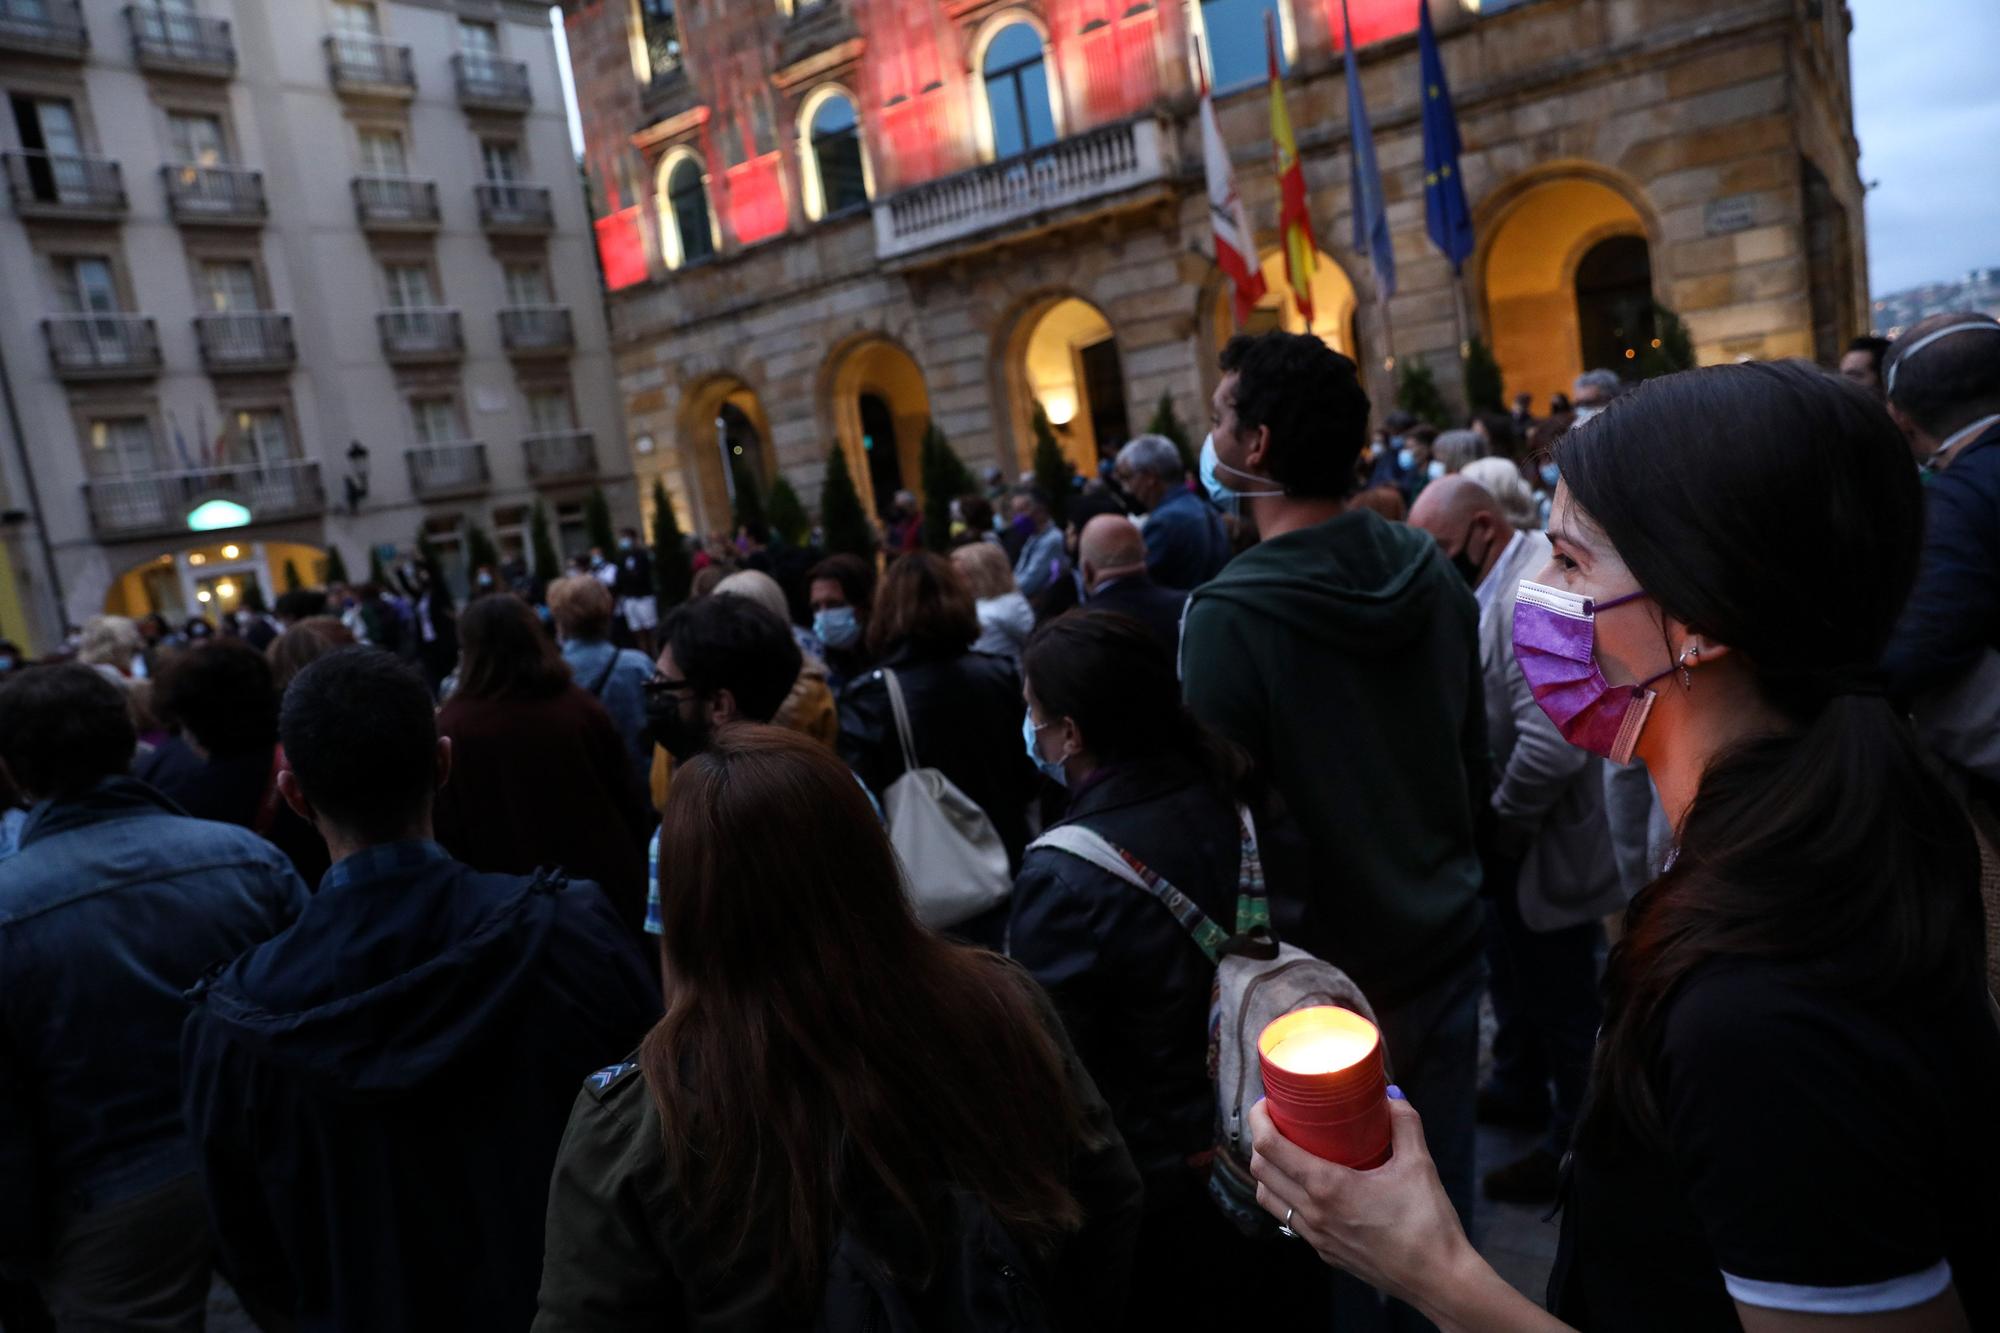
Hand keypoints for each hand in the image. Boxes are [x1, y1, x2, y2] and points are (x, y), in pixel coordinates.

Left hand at [1249, 1095, 1478, 1313]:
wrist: (1438, 1280)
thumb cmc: (1427, 1223)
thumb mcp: (1419, 1164)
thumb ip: (1404, 1123)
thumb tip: (1392, 1095)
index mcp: (1327, 1187)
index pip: (1270, 1147)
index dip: (1259, 1119)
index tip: (1265, 1103)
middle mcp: (1313, 1213)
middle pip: (1261, 1170)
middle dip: (1260, 1140)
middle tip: (1276, 1122)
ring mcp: (1316, 1237)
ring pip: (1269, 1199)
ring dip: (1267, 1172)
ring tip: (1285, 1152)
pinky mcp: (1326, 1253)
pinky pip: (1290, 1220)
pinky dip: (1285, 1197)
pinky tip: (1307, 1187)